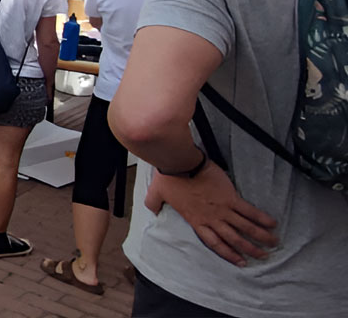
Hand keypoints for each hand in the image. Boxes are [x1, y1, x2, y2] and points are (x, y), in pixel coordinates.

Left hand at [145, 163, 277, 266]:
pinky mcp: (230, 196)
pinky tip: (272, 224)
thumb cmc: (168, 178)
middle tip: (263, 256)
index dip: (228, 253)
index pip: (215, 243)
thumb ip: (155, 205)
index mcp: (196, 220)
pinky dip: (261, 218)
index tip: (241, 262)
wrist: (179, 164)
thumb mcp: (156, 195)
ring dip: (261, 236)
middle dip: (250, 249)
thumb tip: (152, 210)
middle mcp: (211, 219)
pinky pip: (249, 210)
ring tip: (273, 243)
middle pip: (234, 239)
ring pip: (245, 227)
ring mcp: (222, 209)